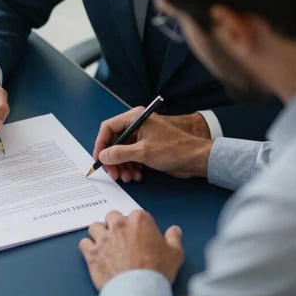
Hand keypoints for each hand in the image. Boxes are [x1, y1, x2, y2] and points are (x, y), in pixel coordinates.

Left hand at [79, 210, 183, 290]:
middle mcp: (119, 225)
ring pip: (95, 227)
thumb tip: (174, 230)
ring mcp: (104, 238)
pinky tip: (93, 253)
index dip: (137, 225)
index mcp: (140, 221)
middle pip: (112, 216)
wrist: (138, 289)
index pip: (136, 214)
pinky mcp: (92, 252)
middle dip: (115, 224)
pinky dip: (88, 247)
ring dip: (99, 233)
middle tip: (120, 236)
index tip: (138, 234)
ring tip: (105, 243)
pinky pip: (84, 243)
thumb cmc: (156, 271)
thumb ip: (174, 238)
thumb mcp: (175, 254)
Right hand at [92, 110, 212, 180]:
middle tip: (114, 174)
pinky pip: (131, 158)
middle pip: (114, 142)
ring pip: (122, 153)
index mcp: (135, 118)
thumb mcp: (143, 152)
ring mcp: (142, 138)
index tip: (99, 159)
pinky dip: (131, 168)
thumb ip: (120, 153)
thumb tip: (103, 156)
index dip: (101, 144)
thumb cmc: (175, 148)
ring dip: (122, 167)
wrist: (196, 159)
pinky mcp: (147, 149)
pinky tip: (136, 176)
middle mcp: (137, 125)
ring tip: (128, 178)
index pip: (108, 127)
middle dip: (112, 160)